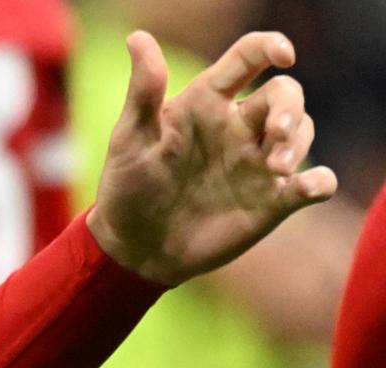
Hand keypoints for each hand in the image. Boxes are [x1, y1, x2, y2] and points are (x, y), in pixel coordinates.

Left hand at [88, 30, 336, 286]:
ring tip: (278, 167)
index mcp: (208, 102)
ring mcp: (258, 162)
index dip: (270, 47)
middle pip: (285, 95)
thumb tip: (137, 38)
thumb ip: (143, 92)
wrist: (133, 249)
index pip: (248, 59)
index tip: (283, 54)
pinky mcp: (271, 200)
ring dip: (300, 142)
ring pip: (303, 132)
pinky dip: (320, 182)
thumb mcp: (130, 139)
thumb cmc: (127, 188)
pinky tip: (309, 187)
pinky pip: (311, 184)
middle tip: (277, 131)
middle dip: (290, 107)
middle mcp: (239, 126)